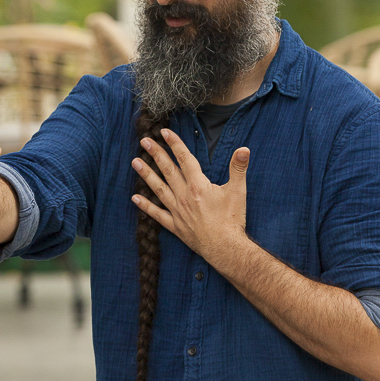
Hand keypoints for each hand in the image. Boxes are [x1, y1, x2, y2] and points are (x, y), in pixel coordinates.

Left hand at [131, 128, 249, 261]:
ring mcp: (177, 211)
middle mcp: (184, 196)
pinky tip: (135, 198)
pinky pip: (157, 214)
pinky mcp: (175, 226)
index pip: (184, 159)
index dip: (175, 144)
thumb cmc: (232, 220)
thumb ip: (238, 168)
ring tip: (135, 162)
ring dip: (146, 174)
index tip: (164, 132)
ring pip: (158, 189)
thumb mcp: (238, 191)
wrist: (225, 248)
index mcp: (198, 186)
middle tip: (144, 141)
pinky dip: (145, 206)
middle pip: (167, 170)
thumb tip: (244, 149)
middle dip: (156, 154)